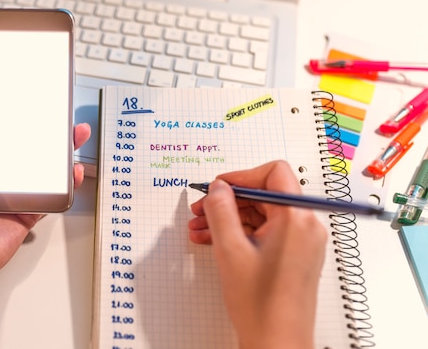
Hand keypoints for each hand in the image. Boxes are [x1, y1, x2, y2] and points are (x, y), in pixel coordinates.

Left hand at [0, 102, 90, 348]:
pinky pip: (49, 198)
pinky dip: (64, 186)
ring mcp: (10, 198)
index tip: (23, 107)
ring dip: (58, 156)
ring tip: (72, 139)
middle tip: (58, 119)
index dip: (8, 121)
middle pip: (22, 151)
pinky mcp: (25, 216)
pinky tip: (72, 173)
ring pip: (40, 172)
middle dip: (42, 135)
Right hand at [188, 161, 326, 348]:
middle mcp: (305, 226)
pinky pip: (264, 231)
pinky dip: (239, 232)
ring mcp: (301, 241)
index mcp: (297, 219)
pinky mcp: (293, 255)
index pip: (274, 173)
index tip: (218, 187)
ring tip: (200, 228)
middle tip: (201, 209)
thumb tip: (218, 188)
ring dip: (229, 217)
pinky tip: (213, 240)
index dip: (241, 176)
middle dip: (229, 200)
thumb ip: (221, 210)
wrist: (276, 344)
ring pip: (261, 214)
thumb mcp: (230, 250)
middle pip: (265, 194)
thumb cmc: (262, 305)